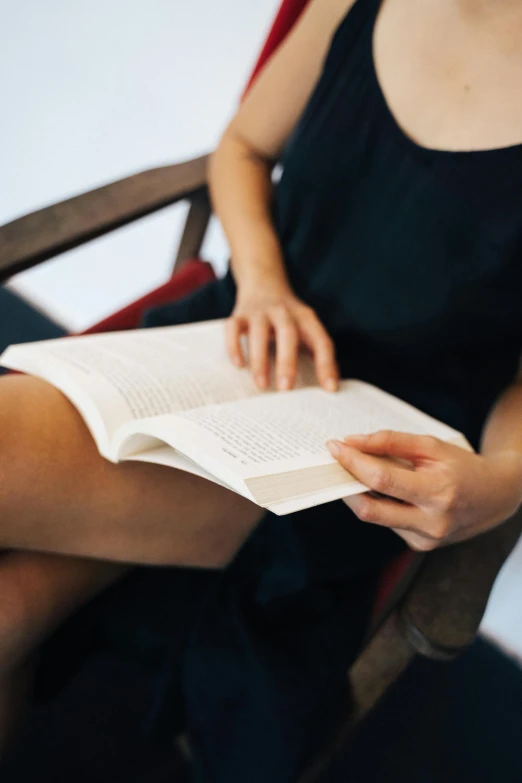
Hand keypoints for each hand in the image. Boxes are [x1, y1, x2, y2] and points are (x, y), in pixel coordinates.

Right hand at [226, 282, 338, 390]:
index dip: (326, 365)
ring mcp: (260, 311)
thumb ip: (318, 352)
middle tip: (286, 389)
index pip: (321, 341)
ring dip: (260, 360)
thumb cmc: (289, 318)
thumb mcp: (307, 328)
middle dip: (287, 362)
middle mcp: (284, 312)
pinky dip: (234, 346)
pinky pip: (234, 328)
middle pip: (288, 334)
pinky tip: (239, 365)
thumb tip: (331, 385)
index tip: (329, 389)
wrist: (263, 282)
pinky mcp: (239, 314)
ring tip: (262, 385)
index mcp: (306, 318)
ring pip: (259, 333)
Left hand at [326, 431, 521, 550]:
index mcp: (439, 492)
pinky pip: (387, 523)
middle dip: (345, 484)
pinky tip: (385, 492)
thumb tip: (352, 442)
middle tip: (335, 462)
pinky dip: (379, 504)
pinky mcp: (419, 546)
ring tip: (356, 472)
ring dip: (359, 494)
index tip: (335, 447)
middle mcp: (432, 522)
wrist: (494, 498)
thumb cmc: (461, 467)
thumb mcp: (431, 446)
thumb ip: (391, 441)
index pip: (382, 480)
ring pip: (375, 518)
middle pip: (370, 509)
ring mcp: (425, 539)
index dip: (353, 463)